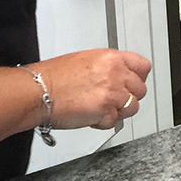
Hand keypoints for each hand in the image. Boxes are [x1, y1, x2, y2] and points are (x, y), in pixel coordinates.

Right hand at [35, 49, 151, 130]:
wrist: (37, 91)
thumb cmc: (53, 77)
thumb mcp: (86, 60)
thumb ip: (107, 67)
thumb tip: (117, 74)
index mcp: (111, 58)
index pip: (143, 66)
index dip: (138, 77)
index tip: (133, 83)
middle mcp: (115, 73)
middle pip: (140, 89)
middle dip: (128, 97)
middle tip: (113, 100)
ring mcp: (112, 92)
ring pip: (132, 106)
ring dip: (118, 111)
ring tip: (101, 109)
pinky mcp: (105, 111)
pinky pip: (114, 121)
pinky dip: (103, 123)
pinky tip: (91, 116)